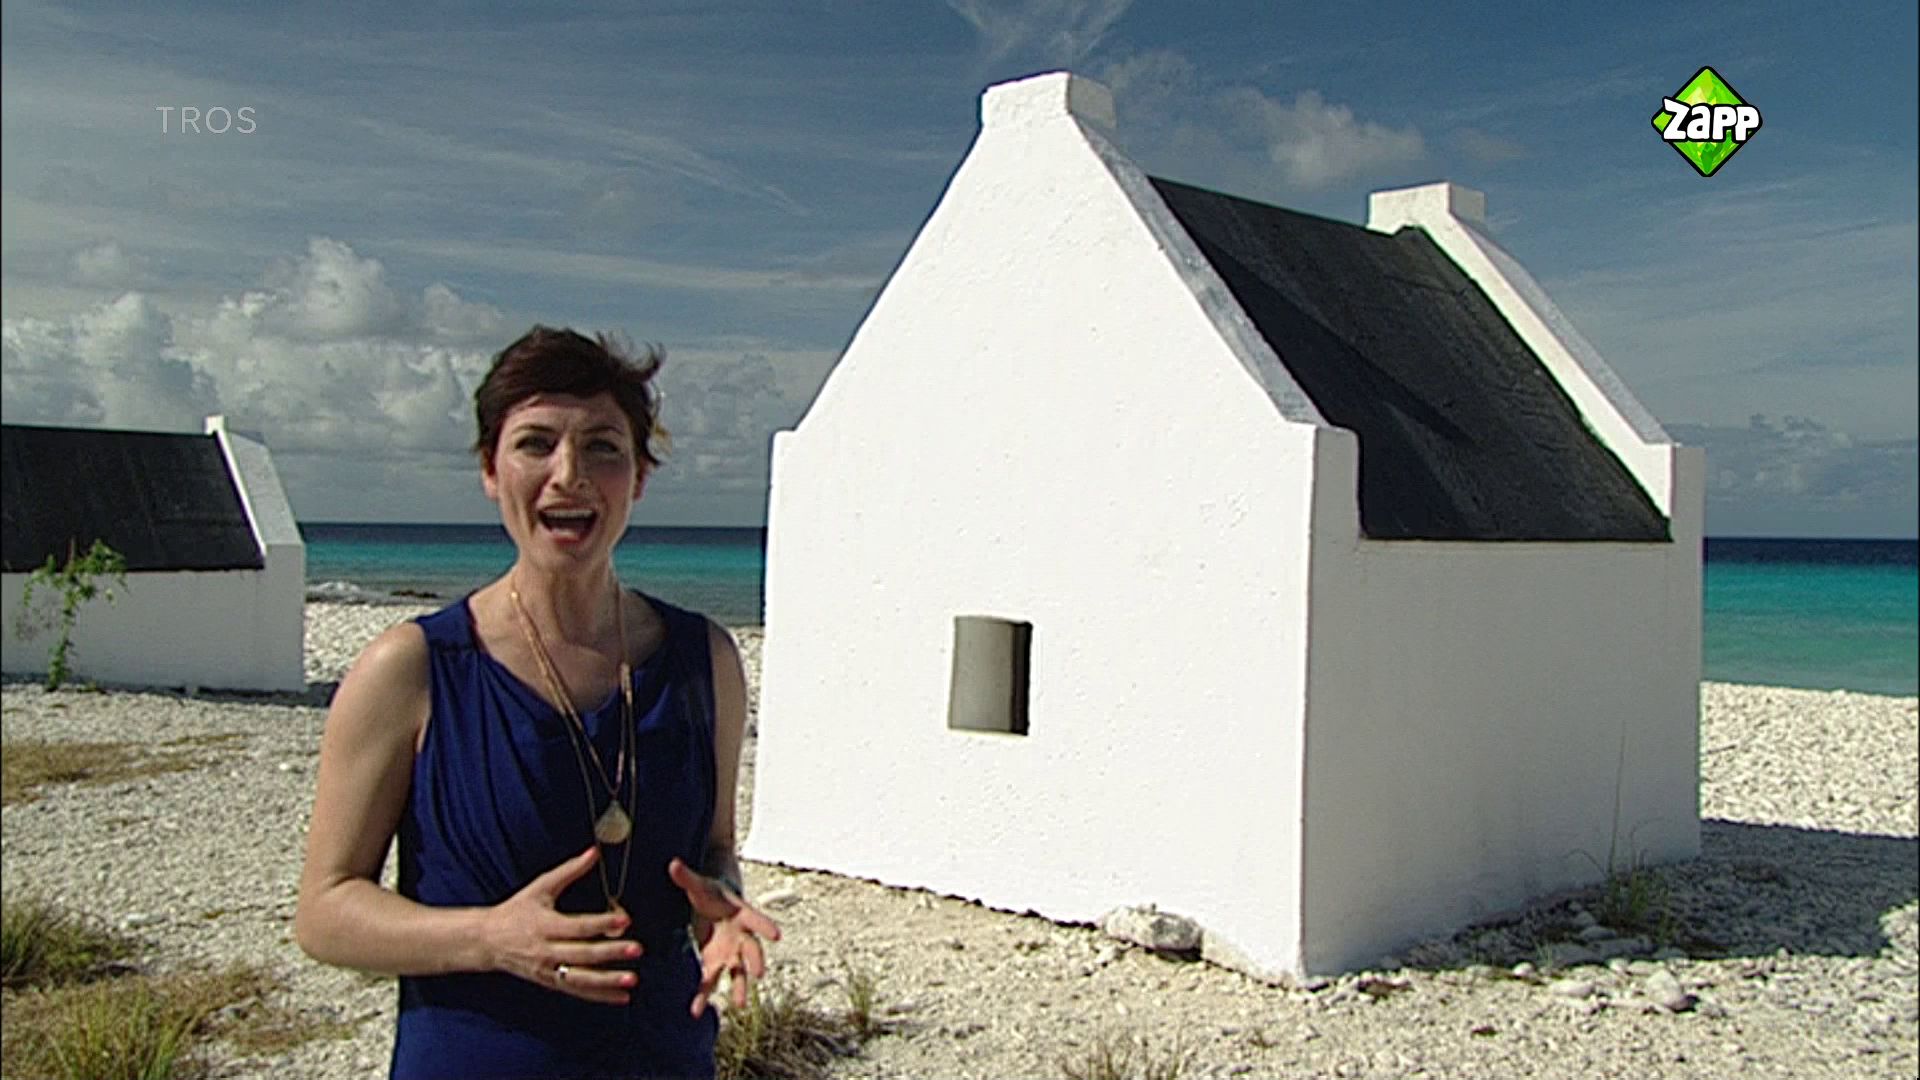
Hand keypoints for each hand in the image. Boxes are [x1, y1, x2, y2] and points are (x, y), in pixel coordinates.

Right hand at [483, 845, 642, 1005]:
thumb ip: (569, 870)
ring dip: (608, 981)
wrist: (488, 941)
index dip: (602, 923)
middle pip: (582, 954)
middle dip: (610, 952)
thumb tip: (595, 852)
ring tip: (632, 980)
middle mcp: (546, 951)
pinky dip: (600, 996)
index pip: (578, 926)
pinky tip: (622, 998)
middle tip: (636, 949)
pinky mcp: (550, 983)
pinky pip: (577, 991)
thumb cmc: (517, 910)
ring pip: (581, 979)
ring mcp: (548, 970)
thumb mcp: (540, 887)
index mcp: (545, 925)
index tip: (625, 920)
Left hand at [668, 857, 782, 1016]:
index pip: (755, 919)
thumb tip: (672, 864)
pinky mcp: (717, 961)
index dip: (765, 926)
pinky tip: (697, 1010)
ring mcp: (731, 951)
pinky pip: (713, 980)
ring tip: (739, 1006)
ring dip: (740, 987)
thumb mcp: (699, 884)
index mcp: (741, 913)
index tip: (777, 935)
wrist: (714, 901)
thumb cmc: (710, 890)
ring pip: (738, 971)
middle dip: (756, 961)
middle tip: (759, 975)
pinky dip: (706, 994)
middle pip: (752, 949)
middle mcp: (741, 935)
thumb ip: (686, 877)